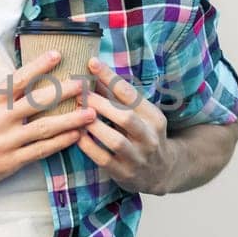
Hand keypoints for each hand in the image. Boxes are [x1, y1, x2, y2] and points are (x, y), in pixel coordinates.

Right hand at [0, 50, 97, 198]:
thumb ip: (1, 97)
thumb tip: (25, 81)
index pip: (19, 79)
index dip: (39, 66)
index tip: (58, 54)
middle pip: (37, 101)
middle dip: (64, 92)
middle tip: (84, 84)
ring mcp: (6, 141)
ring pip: (45, 127)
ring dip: (71, 120)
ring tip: (91, 113)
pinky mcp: (11, 161)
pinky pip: (41, 150)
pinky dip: (60, 143)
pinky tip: (75, 137)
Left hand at [74, 55, 180, 195]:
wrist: (162, 172)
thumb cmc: (143, 134)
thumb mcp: (138, 114)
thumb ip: (115, 96)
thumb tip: (92, 68)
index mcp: (153, 117)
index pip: (131, 94)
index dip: (111, 77)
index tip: (92, 63)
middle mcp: (149, 137)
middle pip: (125, 117)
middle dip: (100, 104)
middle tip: (79, 93)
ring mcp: (138, 157)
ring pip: (116, 141)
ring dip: (94, 126)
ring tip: (76, 114)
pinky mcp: (125, 173)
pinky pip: (104, 159)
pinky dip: (89, 146)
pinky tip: (76, 135)